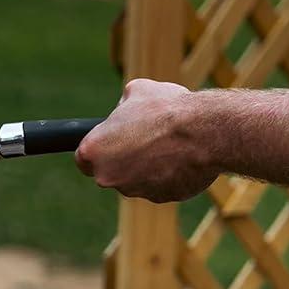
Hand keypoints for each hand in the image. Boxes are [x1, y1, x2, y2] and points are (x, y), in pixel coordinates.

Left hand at [75, 79, 215, 202]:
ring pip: (136, 180)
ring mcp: (134, 190)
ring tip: (168, 144)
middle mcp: (107, 177)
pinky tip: (181, 157)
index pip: (84, 158)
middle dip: (124, 158)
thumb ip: (123, 105)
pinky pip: (161, 186)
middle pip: (111, 171)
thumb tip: (125, 108)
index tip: (111, 143)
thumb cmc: (167, 108)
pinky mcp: (161, 198)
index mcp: (93, 151)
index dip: (99, 149)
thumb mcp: (136, 91)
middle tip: (145, 139)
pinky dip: (168, 175)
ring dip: (148, 166)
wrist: (205, 132)